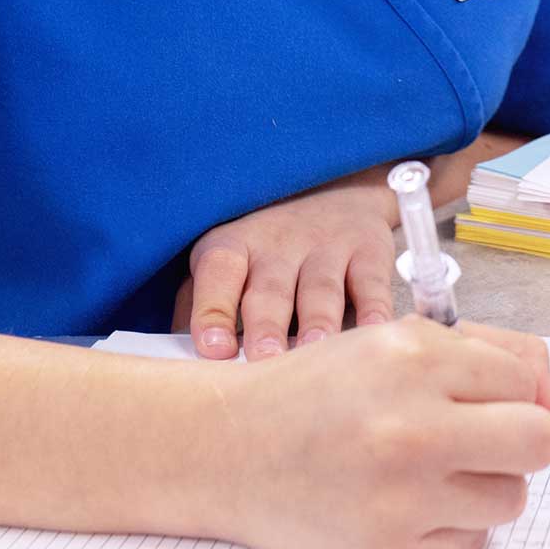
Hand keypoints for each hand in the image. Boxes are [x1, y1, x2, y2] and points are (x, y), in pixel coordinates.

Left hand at [176, 184, 397, 360]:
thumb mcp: (227, 260)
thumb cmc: (267, 246)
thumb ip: (198, 304)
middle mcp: (278, 243)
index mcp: (234, 246)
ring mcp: (326, 246)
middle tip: (263, 360)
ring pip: (321, 289)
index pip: (218, 273)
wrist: (337, 187)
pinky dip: (376, 311)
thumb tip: (173, 357)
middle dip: (266, 326)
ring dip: (318, 322)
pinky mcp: (368, 251)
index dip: (213, 310)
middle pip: (270, 289)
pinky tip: (373, 335)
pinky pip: (372, 284)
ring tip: (313, 353)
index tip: (212, 349)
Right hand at [210, 318, 549, 548]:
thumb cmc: (316, 391)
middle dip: (522, 439)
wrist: (227, 448)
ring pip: (510, 498)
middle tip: (484, 440)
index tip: (486, 399)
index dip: (514, 391)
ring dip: (482, 484)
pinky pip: (468, 541)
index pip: (527, 380)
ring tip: (430, 469)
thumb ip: (485, 354)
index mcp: (415, 358)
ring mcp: (400, 498)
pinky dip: (446, 523)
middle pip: (539, 442)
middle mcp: (410, 427)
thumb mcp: (394, 340)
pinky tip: (401, 501)